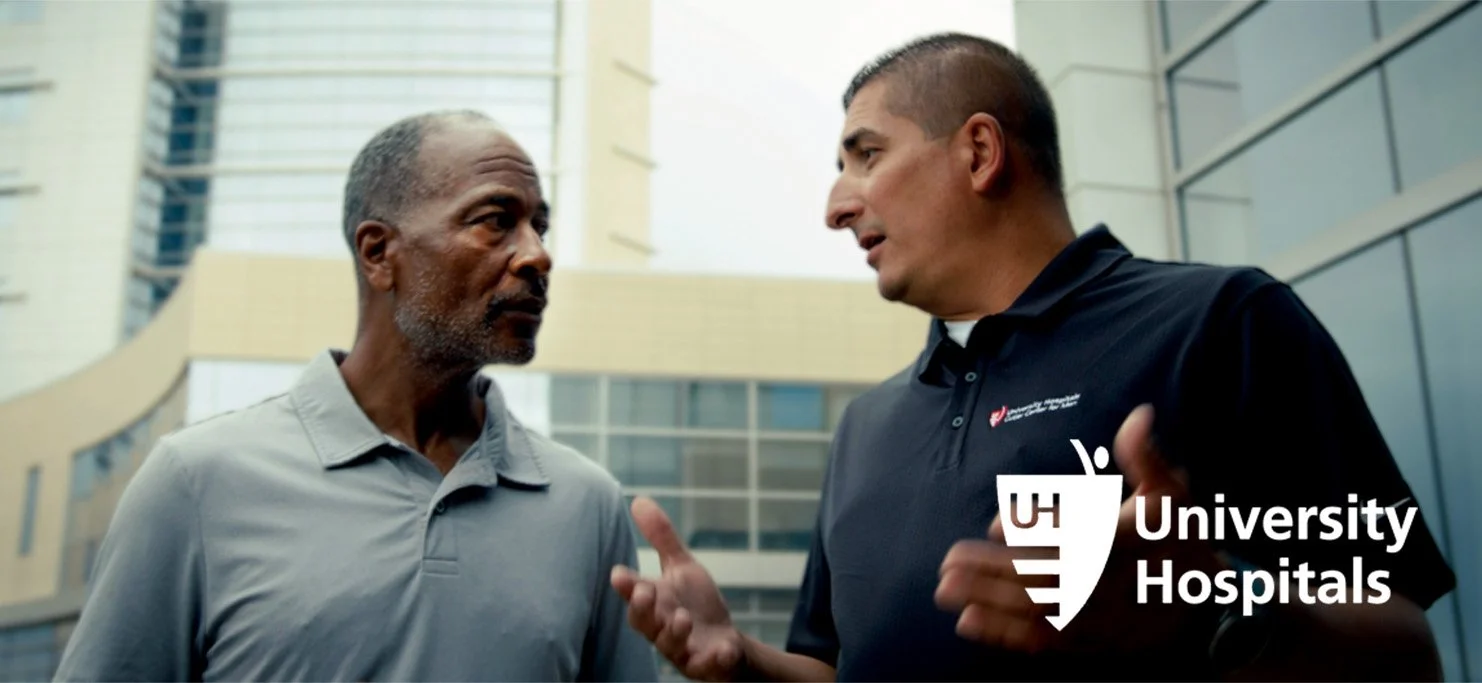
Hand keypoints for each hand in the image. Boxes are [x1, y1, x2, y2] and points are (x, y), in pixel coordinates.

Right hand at [611, 497, 747, 680]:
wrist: (724, 642)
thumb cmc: (695, 604)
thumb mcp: (682, 568)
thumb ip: (661, 538)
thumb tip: (638, 500)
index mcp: (654, 603)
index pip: (633, 594)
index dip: (626, 586)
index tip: (618, 574)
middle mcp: (661, 628)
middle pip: (643, 623)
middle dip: (642, 609)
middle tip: (646, 591)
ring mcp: (682, 650)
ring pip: (671, 646)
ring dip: (675, 632)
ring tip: (683, 617)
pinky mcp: (705, 665)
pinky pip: (707, 666)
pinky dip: (715, 660)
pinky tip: (725, 650)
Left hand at [936, 404, 1223, 653]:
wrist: (1208, 607)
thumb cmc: (1181, 544)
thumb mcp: (1172, 495)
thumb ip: (1146, 457)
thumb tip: (1139, 414)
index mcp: (1117, 543)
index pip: (1068, 535)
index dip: (1028, 529)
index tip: (995, 525)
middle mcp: (1101, 582)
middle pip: (1037, 575)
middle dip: (990, 569)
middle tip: (947, 560)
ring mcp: (1092, 616)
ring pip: (1031, 609)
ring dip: (985, 599)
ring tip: (944, 588)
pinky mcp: (1085, 642)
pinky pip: (1039, 641)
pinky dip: (1003, 634)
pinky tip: (968, 623)